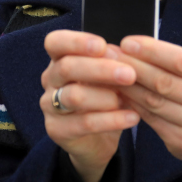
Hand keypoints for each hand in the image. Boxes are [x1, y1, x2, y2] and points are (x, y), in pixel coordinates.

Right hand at [40, 30, 139, 181]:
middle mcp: (50, 79)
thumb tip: (122, 53)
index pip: (55, 42)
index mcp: (59, 59)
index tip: (102, 45)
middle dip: (100, 69)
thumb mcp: (108, 77)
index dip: (76, 42)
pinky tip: (132, 118)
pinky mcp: (56, 130)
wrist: (97, 139)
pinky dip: (112, 120)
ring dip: (105, 97)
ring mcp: (49, 105)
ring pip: (73, 96)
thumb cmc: (103, 98)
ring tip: (128, 100)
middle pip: (66, 68)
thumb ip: (111, 63)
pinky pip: (84, 123)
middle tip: (129, 74)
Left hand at [115, 36, 181, 181]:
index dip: (151, 51)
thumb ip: (172, 59)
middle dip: (134, 66)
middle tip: (109, 55)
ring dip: (128, 86)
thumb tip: (130, 46)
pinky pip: (150, 119)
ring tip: (108, 73)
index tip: (127, 43)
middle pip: (165, 82)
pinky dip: (132, 104)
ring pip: (154, 102)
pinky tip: (119, 93)